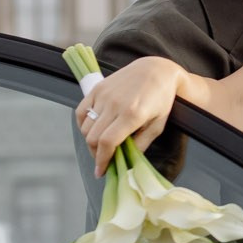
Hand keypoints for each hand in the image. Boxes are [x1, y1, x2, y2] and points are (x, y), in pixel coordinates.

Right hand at [75, 57, 184, 176]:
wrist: (156, 71)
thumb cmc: (161, 99)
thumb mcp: (157, 125)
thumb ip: (140, 144)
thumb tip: (126, 162)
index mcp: (132, 114)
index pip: (107, 143)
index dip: (102, 160)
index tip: (101, 172)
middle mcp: (115, 104)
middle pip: (93, 138)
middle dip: (96, 154)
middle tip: (103, 160)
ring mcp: (104, 95)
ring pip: (86, 127)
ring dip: (90, 141)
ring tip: (101, 146)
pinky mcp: (97, 88)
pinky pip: (81, 112)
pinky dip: (83, 125)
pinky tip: (92, 131)